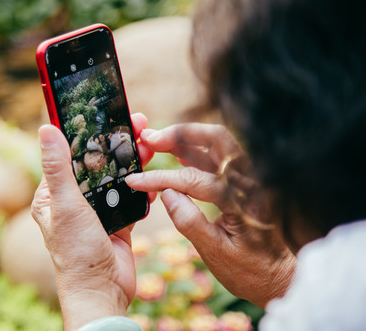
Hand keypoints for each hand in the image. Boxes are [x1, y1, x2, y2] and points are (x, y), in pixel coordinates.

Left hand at [32, 113, 154, 329]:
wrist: (101, 291)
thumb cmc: (75, 252)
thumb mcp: (65, 205)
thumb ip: (58, 168)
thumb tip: (45, 129)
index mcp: (53, 194)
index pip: (69, 153)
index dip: (87, 131)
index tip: (104, 112)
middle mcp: (74, 200)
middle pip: (98, 162)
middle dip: (117, 142)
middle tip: (138, 122)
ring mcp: (98, 210)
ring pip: (117, 176)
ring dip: (133, 159)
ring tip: (150, 143)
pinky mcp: (118, 220)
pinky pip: (131, 196)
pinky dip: (143, 184)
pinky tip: (154, 172)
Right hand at [126, 123, 295, 307]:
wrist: (276, 277)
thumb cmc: (249, 271)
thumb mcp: (216, 254)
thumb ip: (190, 222)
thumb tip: (166, 194)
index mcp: (245, 202)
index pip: (197, 180)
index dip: (162, 178)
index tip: (136, 180)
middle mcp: (252, 183)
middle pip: (217, 140)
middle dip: (180, 135)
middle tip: (150, 138)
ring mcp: (251, 180)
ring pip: (218, 144)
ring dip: (186, 138)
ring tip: (155, 140)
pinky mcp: (245, 183)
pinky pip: (219, 158)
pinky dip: (196, 151)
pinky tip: (177, 153)